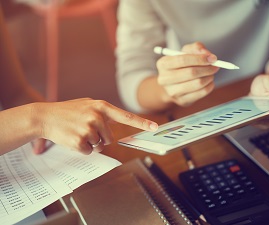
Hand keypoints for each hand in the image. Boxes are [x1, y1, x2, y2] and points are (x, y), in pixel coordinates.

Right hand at [32, 98, 157, 154]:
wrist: (45, 116)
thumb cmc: (67, 111)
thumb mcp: (87, 104)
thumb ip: (103, 112)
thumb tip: (116, 124)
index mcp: (101, 106)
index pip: (126, 116)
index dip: (142, 123)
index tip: (155, 127)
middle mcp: (97, 116)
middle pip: (110, 138)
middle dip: (100, 138)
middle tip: (85, 129)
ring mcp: (89, 129)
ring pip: (100, 146)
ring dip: (90, 143)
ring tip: (78, 132)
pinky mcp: (80, 141)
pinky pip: (89, 152)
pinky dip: (82, 148)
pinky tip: (73, 138)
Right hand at [156, 42, 219, 106]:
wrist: (173, 84)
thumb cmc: (181, 65)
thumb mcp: (185, 52)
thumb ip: (196, 48)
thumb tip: (207, 54)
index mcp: (163, 64)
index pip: (182, 60)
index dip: (199, 59)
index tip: (212, 58)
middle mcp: (164, 79)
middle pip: (191, 73)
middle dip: (207, 69)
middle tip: (215, 66)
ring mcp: (172, 92)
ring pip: (198, 83)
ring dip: (209, 77)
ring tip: (211, 74)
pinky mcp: (182, 101)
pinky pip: (201, 93)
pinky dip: (209, 86)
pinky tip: (209, 82)